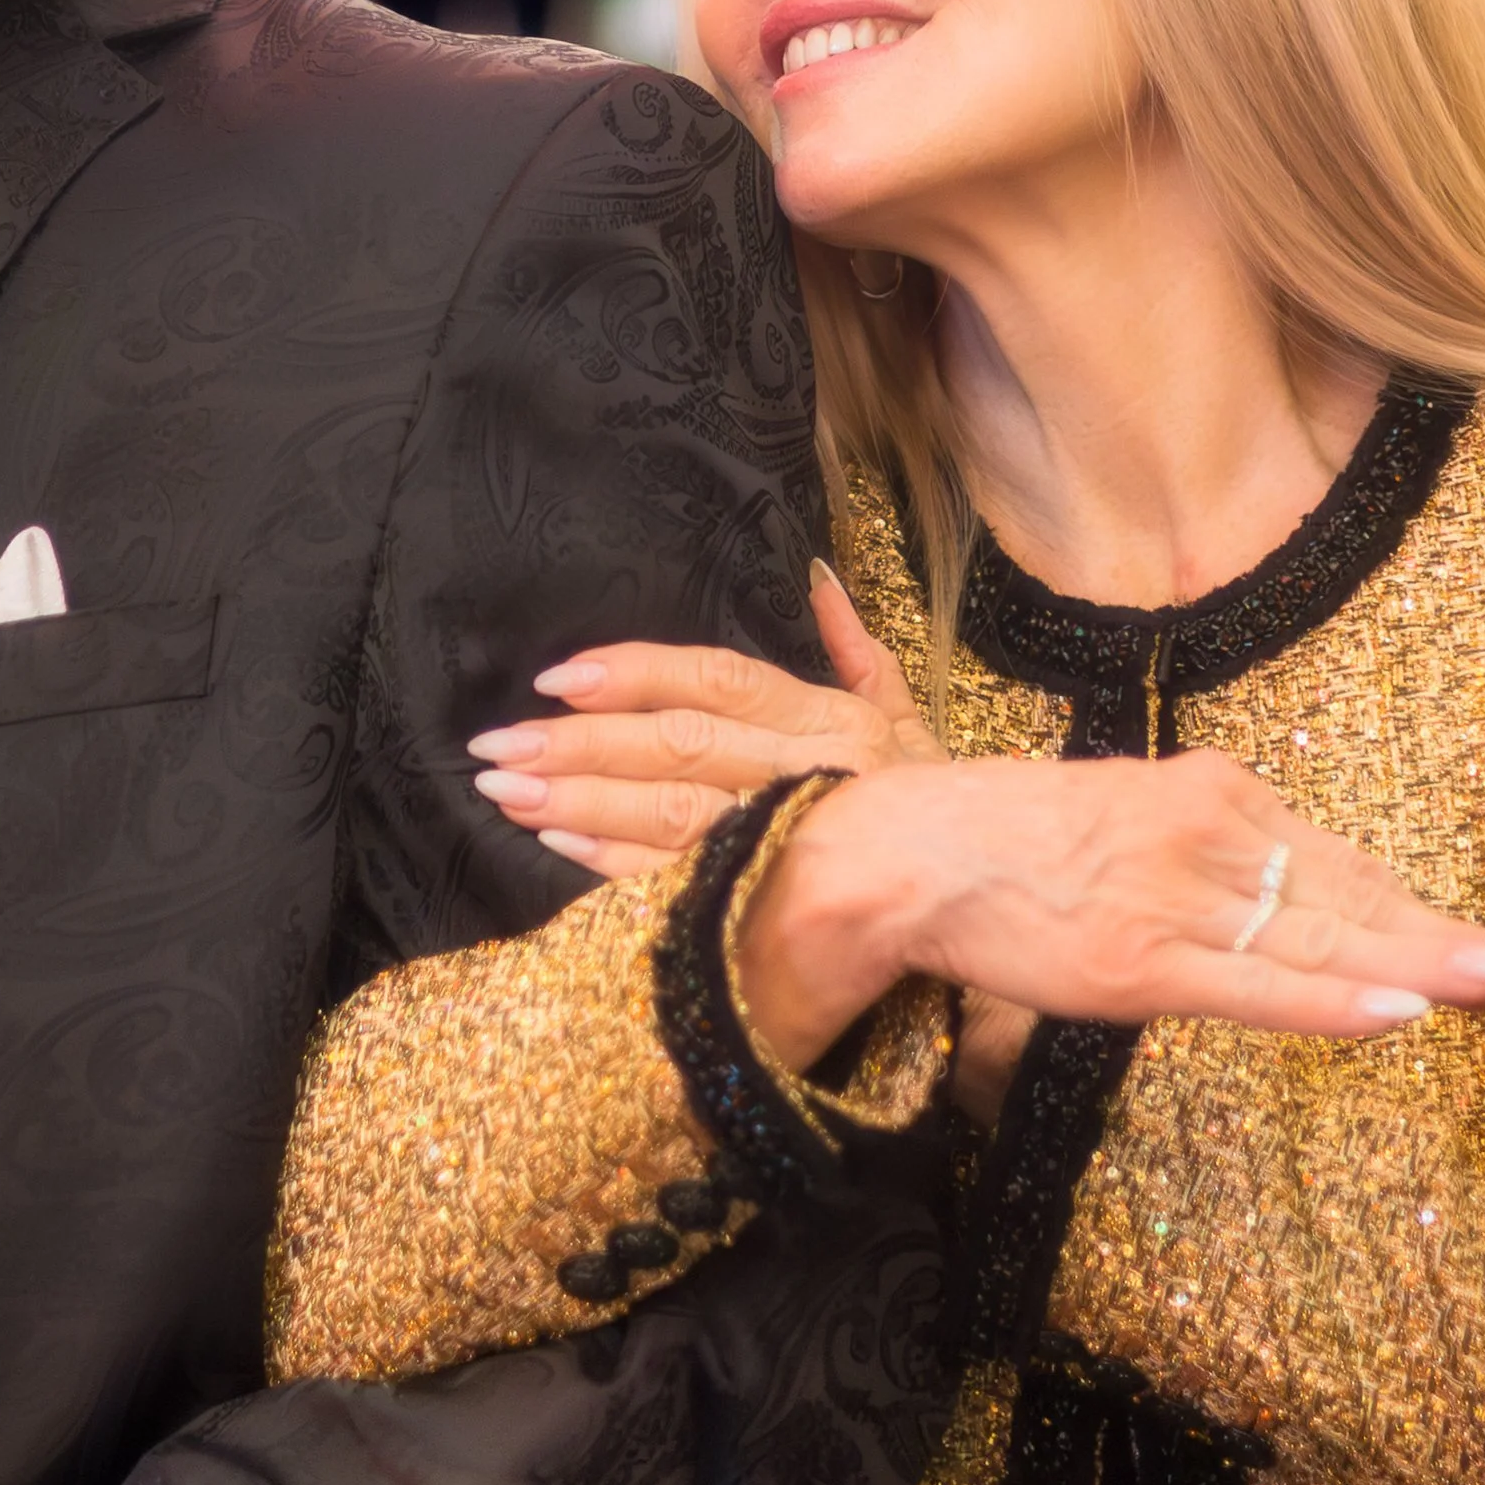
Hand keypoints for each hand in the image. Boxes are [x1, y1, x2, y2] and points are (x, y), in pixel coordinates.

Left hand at [470, 562, 945, 879]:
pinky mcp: (769, 909)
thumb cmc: (938, 810)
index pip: (718, 680)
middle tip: (496, 743)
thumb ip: (858, 650)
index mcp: (829, 722)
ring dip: (580, 803)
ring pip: (668, 816)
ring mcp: (785, 843)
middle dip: (580, 744)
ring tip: (507, 792)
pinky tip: (558, 848)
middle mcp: (804, 774)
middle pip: (677, 745)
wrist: (987, 905)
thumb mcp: (909, 721)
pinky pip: (680, 885)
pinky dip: (613, 868)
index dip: (636, 673)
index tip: (559, 676)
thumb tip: (817, 576)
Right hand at [736, 751, 1484, 1074]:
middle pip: (1359, 900)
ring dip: (1430, 969)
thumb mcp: (1133, 823)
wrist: (914, 849)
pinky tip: (1400, 1012)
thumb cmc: (1015, 842)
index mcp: (1215, 793)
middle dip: (1457, 946)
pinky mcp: (1144, 959)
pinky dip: (1334, 999)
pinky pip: (1258, 985)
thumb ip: (1210, 857)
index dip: (1427, 914)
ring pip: (1329, 941)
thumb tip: (1281, 907)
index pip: (1348, 865)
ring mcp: (1182, 895)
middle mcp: (1214, 830)